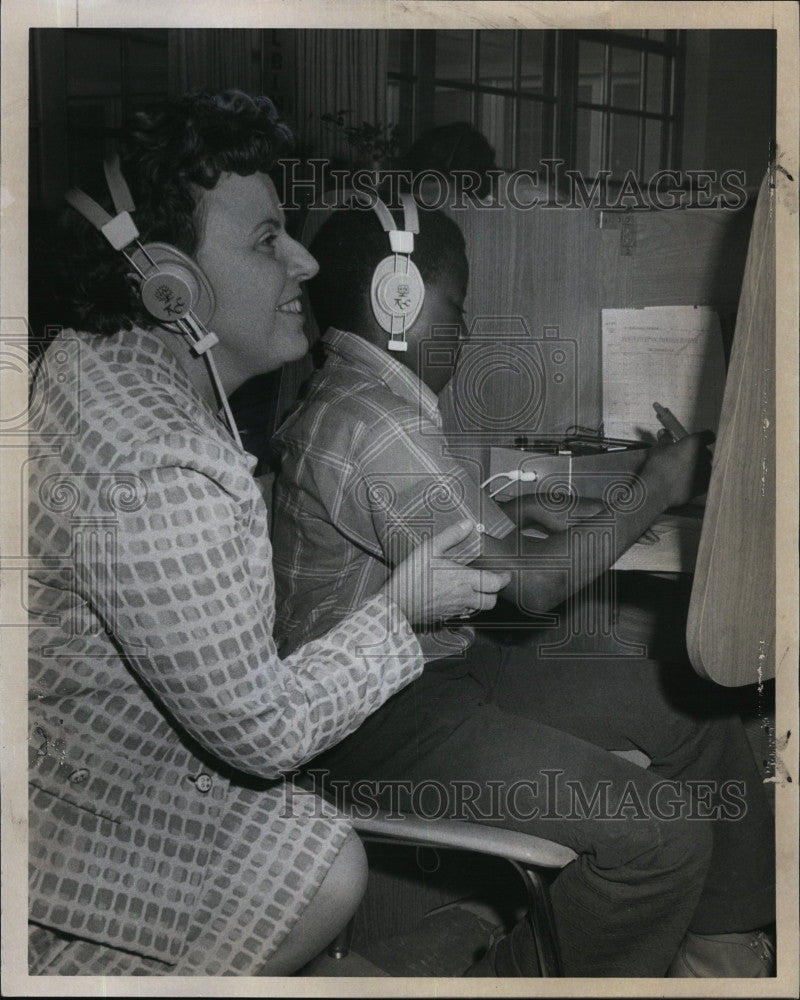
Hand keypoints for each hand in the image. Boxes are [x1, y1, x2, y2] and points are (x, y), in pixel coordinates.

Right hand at [382, 519, 510, 626]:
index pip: (495, 583)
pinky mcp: (445, 617)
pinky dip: (466, 607)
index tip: (506, 573)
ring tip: (475, 589)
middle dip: (494, 592)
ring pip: (478, 609)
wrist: (396, 604)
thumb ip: (451, 536)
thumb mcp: (429, 549)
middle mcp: (464, 596)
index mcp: (464, 579)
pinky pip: (463, 614)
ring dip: (481, 600)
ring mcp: (455, 609)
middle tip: (491, 582)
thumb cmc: (412, 576)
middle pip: (491, 601)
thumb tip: (468, 524)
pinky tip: (456, 597)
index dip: (504, 578)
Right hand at [643, 430, 714, 506]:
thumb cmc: (657, 466)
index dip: (703, 437)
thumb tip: (663, 432)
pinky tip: (685, 482)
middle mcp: (704, 455)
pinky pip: (704, 480)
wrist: (657, 490)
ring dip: (697, 467)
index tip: (696, 441)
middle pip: (706, 452)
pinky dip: (697, 480)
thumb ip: (665, 440)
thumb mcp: (658, 449)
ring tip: (684, 472)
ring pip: (705, 467)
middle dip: (698, 454)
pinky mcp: (704, 486)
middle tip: (685, 458)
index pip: (708, 436)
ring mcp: (706, 472)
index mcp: (695, 442)